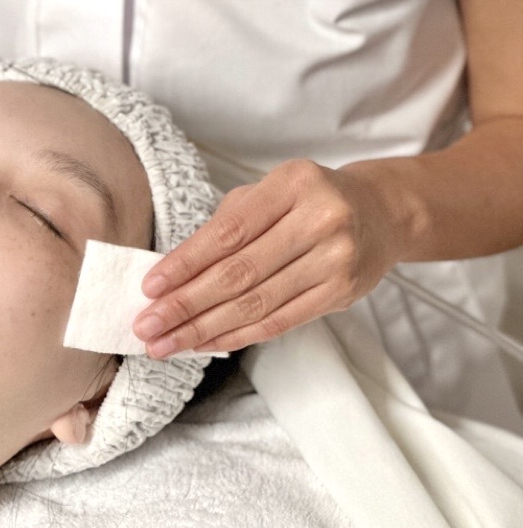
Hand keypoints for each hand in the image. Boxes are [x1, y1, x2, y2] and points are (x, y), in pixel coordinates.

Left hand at [133, 159, 408, 355]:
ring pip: (258, 304)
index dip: (186, 263)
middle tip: (147, 326)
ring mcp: (335, 260)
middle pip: (240, 273)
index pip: (229, 232)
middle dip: (187, 304)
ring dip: (205, 328)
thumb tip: (172, 272)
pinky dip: (238, 335)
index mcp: (292, 184)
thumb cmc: (309, 199)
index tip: (151, 287)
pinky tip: (206, 343)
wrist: (380, 213)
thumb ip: (226, 224)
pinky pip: (281, 321)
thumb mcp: (270, 191)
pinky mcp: (342, 294)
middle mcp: (319, 220)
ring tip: (166, 342)